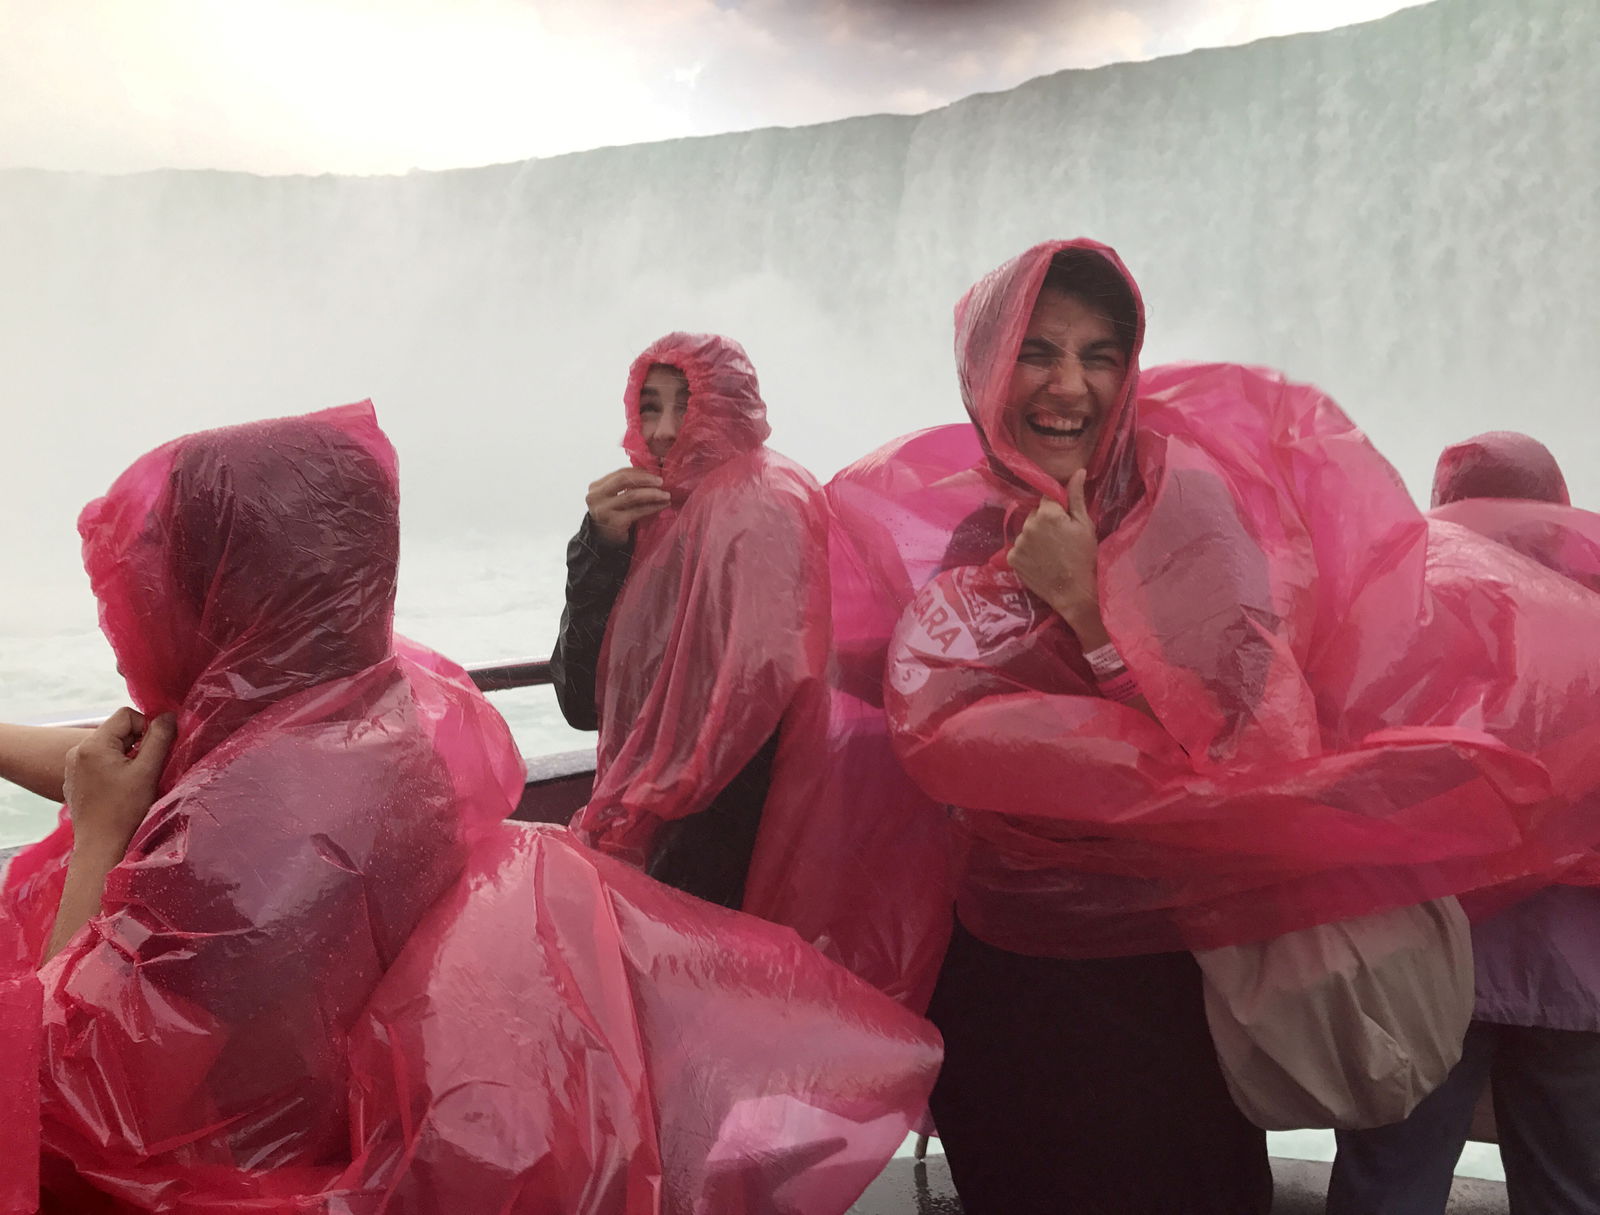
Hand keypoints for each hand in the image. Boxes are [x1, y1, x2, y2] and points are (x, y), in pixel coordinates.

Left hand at [63, 708, 175, 860]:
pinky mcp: (74, 780)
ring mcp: (73, 766)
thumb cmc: (125, 809)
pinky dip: (113, 769)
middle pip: (117, 731)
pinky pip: (98, 762)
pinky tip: (119, 790)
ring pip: (109, 747)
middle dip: (136, 744)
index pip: (126, 715)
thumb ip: (160, 738)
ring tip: (133, 781)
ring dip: (126, 757)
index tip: (155, 751)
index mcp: (94, 744)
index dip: (147, 727)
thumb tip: (169, 715)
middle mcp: (78, 750)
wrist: (100, 845)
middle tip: (146, 768)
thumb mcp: (147, 771)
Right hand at [586, 467, 669, 545]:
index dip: (639, 471)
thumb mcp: (613, 498)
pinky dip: (653, 507)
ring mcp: (604, 510)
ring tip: (666, 495)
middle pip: (624, 480)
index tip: (654, 473)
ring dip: (653, 493)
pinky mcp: (615, 522)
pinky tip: (662, 505)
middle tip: (661, 481)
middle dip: (645, 479)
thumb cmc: (613, 517)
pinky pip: (638, 511)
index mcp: (596, 487)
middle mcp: (597, 497)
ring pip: (632, 495)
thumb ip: (625, 486)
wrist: (605, 542)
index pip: (620, 473)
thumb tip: (650, 473)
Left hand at [1007, 469, 1108, 644]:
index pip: (1047, 497)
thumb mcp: (1085, 525)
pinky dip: (1027, 551)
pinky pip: (1019, 547)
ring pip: (1026, 530)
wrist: (1075, 592)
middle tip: (1060, 539)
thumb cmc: (1085, 557)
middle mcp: (1028, 524)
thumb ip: (1076, 496)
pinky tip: (1041, 561)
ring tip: (1051, 552)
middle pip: (1035, 513)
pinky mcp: (1012, 558)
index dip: (1057, 507)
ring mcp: (1018, 542)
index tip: (1065, 520)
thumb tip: (1077, 471)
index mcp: (1047, 513)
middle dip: (1045, 521)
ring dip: (1035, 536)